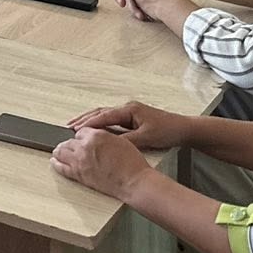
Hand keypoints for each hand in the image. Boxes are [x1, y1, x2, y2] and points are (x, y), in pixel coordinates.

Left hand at [50, 126, 152, 199]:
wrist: (134, 182)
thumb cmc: (132, 163)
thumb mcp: (119, 140)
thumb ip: (103, 136)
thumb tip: (95, 137)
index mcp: (95, 135)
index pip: (80, 131)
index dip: (82, 136)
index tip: (82, 139)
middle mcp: (85, 147)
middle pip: (68, 141)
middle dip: (70, 143)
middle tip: (69, 145)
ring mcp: (80, 161)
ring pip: (61, 152)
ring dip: (60, 150)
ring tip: (59, 151)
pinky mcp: (79, 175)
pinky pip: (61, 168)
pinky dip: (56, 164)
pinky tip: (54, 161)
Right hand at [66, 100, 190, 150]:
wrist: (184, 129)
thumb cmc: (167, 131)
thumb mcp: (147, 138)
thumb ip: (127, 140)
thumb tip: (109, 144)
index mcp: (129, 110)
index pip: (104, 115)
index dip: (89, 123)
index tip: (75, 129)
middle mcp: (127, 108)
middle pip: (100, 112)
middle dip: (84, 119)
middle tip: (68, 126)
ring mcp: (130, 112)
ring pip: (105, 115)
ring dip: (90, 120)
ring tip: (76, 126)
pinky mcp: (133, 118)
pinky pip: (111, 120)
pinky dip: (100, 124)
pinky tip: (95, 130)